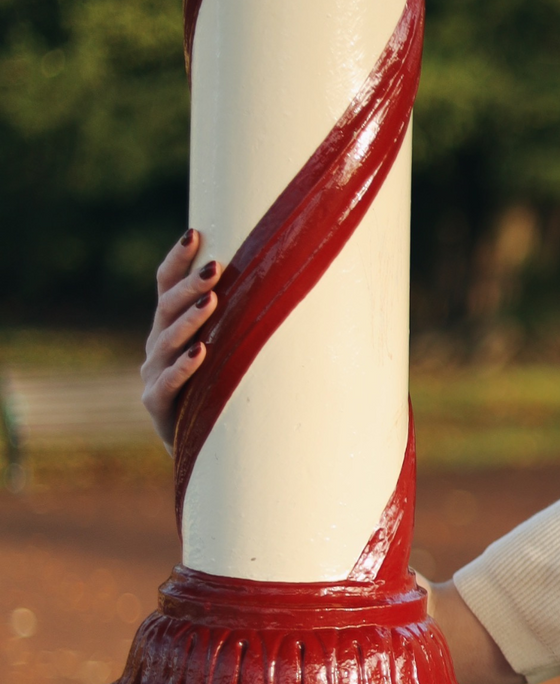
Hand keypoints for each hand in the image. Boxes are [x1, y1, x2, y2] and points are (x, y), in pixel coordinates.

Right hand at [141, 229, 220, 449]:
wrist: (207, 450)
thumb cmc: (224, 395)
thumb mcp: (229, 354)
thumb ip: (239, 325)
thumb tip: (281, 285)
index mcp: (169, 328)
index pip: (166, 285)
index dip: (177, 259)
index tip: (194, 233)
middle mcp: (156, 346)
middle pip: (167, 308)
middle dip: (191, 286)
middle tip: (215, 268)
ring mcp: (153, 374)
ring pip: (167, 341)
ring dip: (190, 320)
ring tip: (212, 301)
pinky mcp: (157, 405)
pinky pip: (168, 383)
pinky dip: (185, 367)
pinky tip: (201, 352)